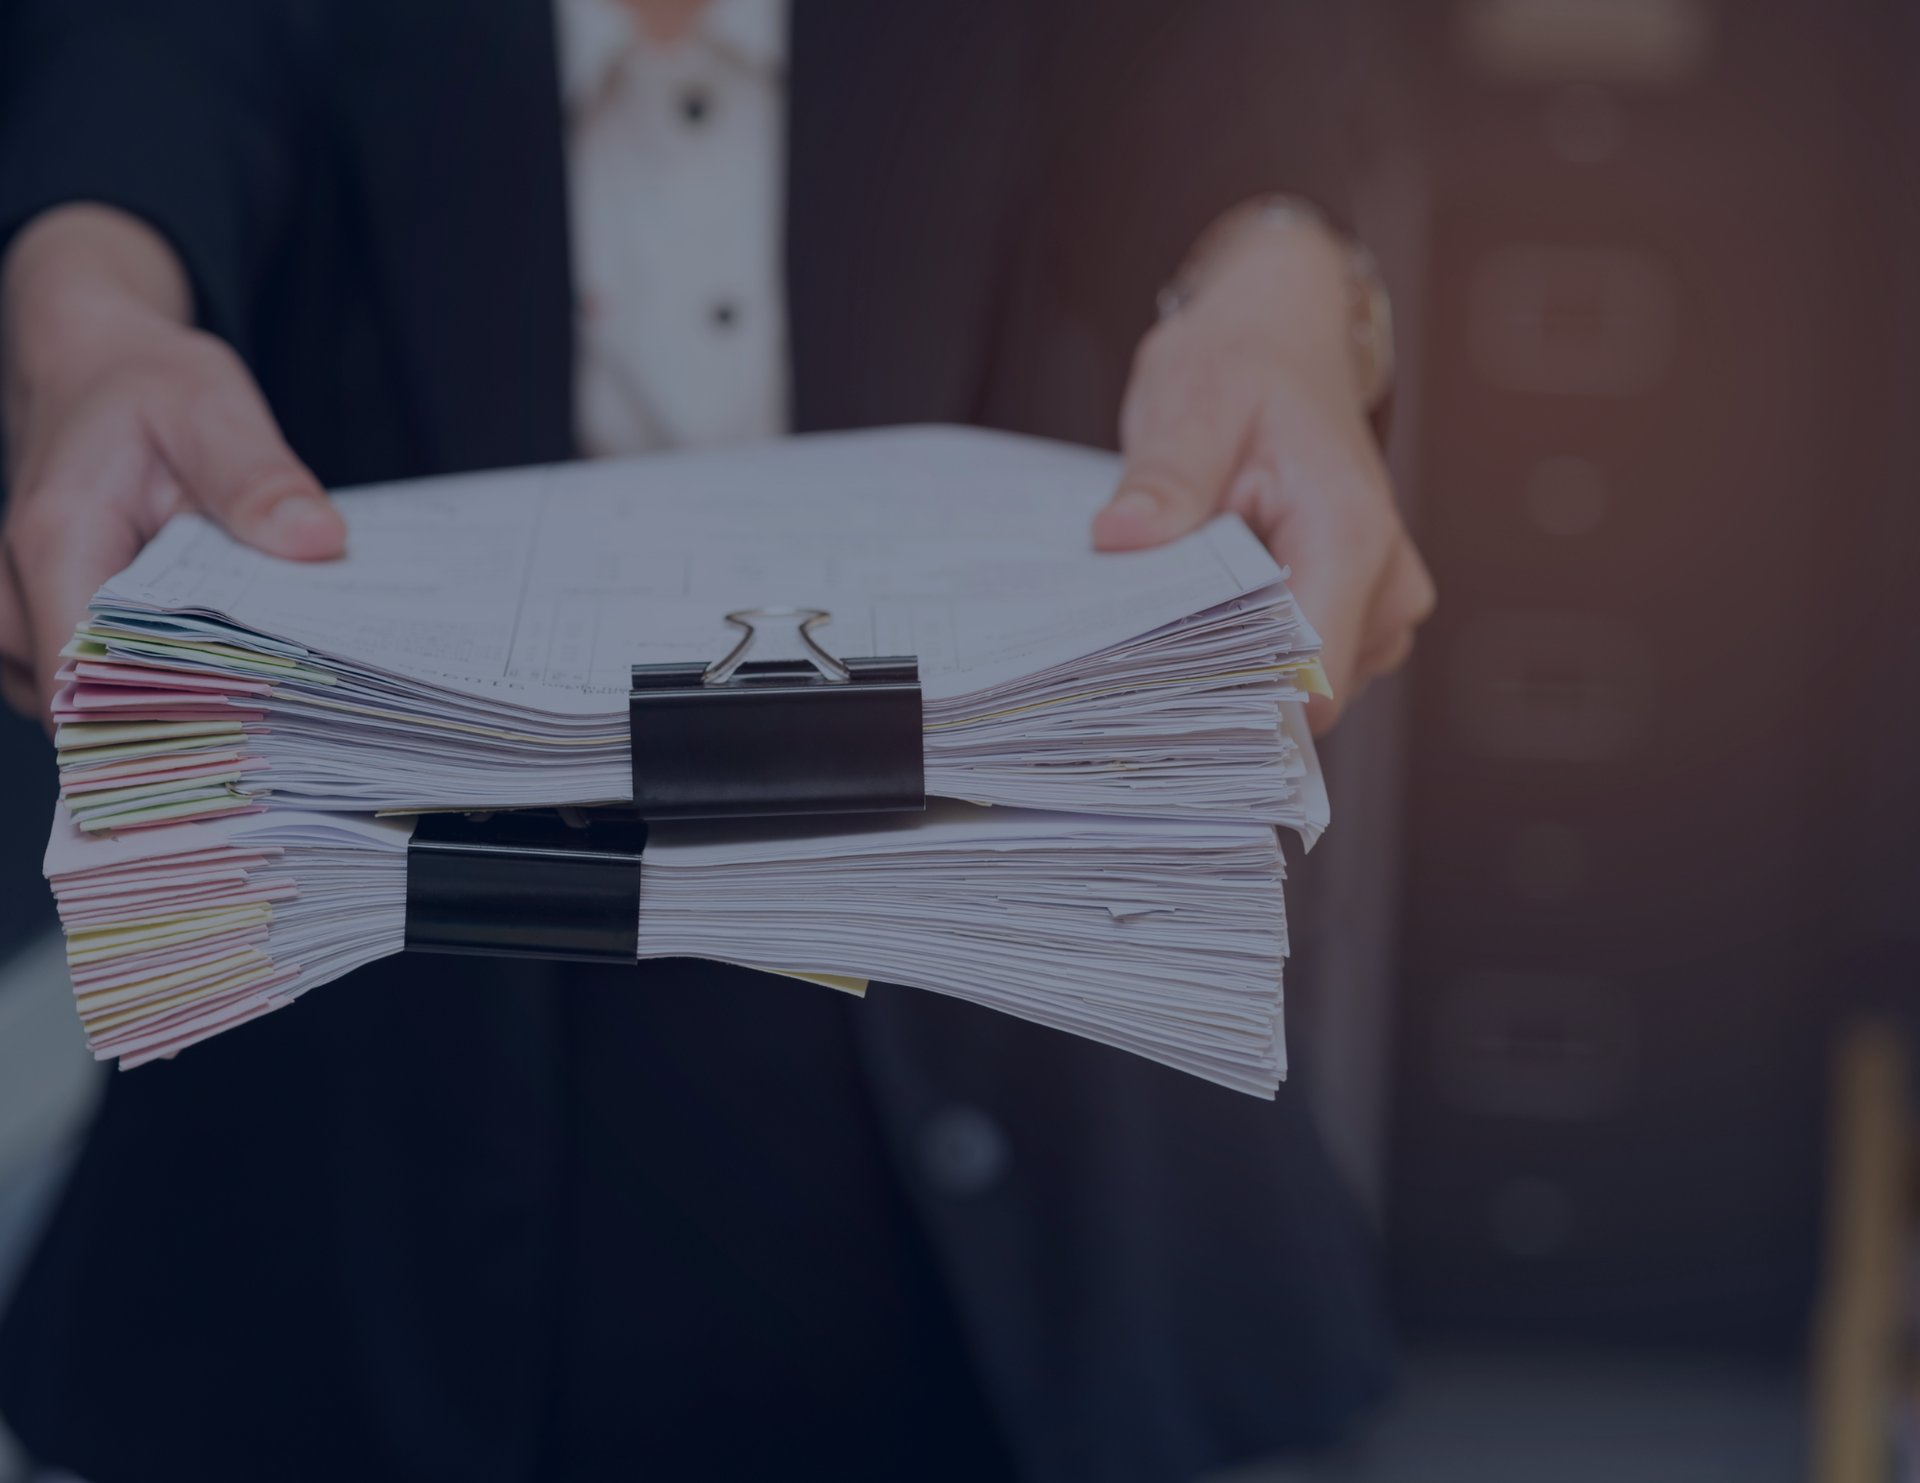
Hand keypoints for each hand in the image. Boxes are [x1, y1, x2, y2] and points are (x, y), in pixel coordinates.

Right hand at [1, 205, 344, 721]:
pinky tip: (233, 687)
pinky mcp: (51, 635)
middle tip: (285, 736)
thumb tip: (314, 539)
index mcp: (56, 545)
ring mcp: (26, 624)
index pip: (93, 685)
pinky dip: (166, 696)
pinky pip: (102, 695)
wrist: (98, 370)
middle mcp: (18, 596)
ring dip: (180, 719)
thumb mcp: (212, 410)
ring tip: (269, 708)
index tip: (253, 749)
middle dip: (190, 731)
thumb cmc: (144, 388)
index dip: (171, 730)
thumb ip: (258, 479)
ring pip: (97, 716)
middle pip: (95, 715)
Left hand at [1092, 213, 1433, 733]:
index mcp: (1351, 536)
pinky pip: (1302, 663)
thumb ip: (1165, 481)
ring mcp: (1378, 603)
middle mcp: (1385, 583)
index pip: (1313, 679)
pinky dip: (1247, 646)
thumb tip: (1122, 537)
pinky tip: (1203, 604)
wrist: (1282, 339)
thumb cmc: (1244, 366)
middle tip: (1151, 630)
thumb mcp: (1192, 406)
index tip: (1162, 683)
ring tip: (1180, 601)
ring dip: (1235, 661)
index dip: (1239, 697)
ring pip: (1301, 689)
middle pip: (1305, 696)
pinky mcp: (1355, 609)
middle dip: (1226, 677)